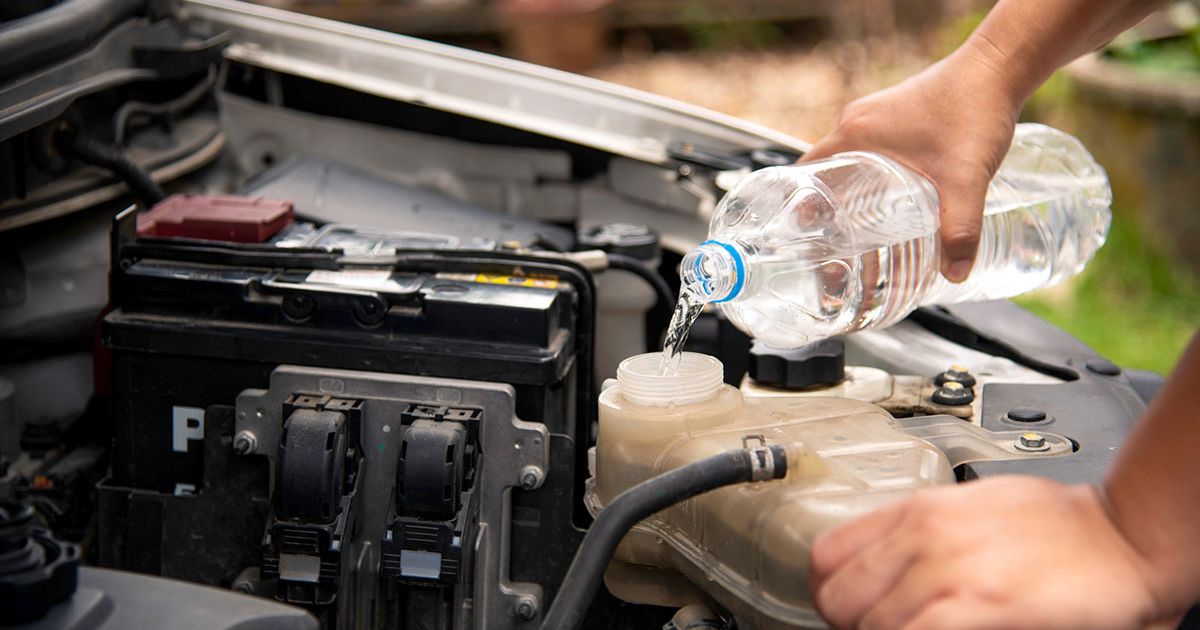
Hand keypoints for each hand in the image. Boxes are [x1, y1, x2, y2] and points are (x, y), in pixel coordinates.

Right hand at [801, 42, 1022, 281]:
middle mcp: (859, 122)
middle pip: (825, 172)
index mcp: (856, 134)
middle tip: (833, 244)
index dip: (799, 206)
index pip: (805, 172)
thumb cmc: (975, 108)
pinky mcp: (898, 116)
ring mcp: (878, 116)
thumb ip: (961, 228)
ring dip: (849, 193)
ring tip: (859, 230)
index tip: (804, 236)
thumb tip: (956, 273)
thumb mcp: (965, 178)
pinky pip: (870, 151)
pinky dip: (870, 176)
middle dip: (825, 209)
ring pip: (849, 162)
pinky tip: (890, 200)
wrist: (999, 68)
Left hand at [810, 476, 1169, 629]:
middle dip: (848, 622)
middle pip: (838, 595)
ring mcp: (948, 570)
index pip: (826, 554)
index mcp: (916, 510)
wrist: (1119, 535)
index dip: (826, 589)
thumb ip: (917, 531)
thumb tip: (879, 560)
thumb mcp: (966, 506)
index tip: (842, 606)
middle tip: (872, 629)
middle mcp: (923, 536)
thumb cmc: (1054, 523)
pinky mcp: (978, 605)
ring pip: (870, 623)